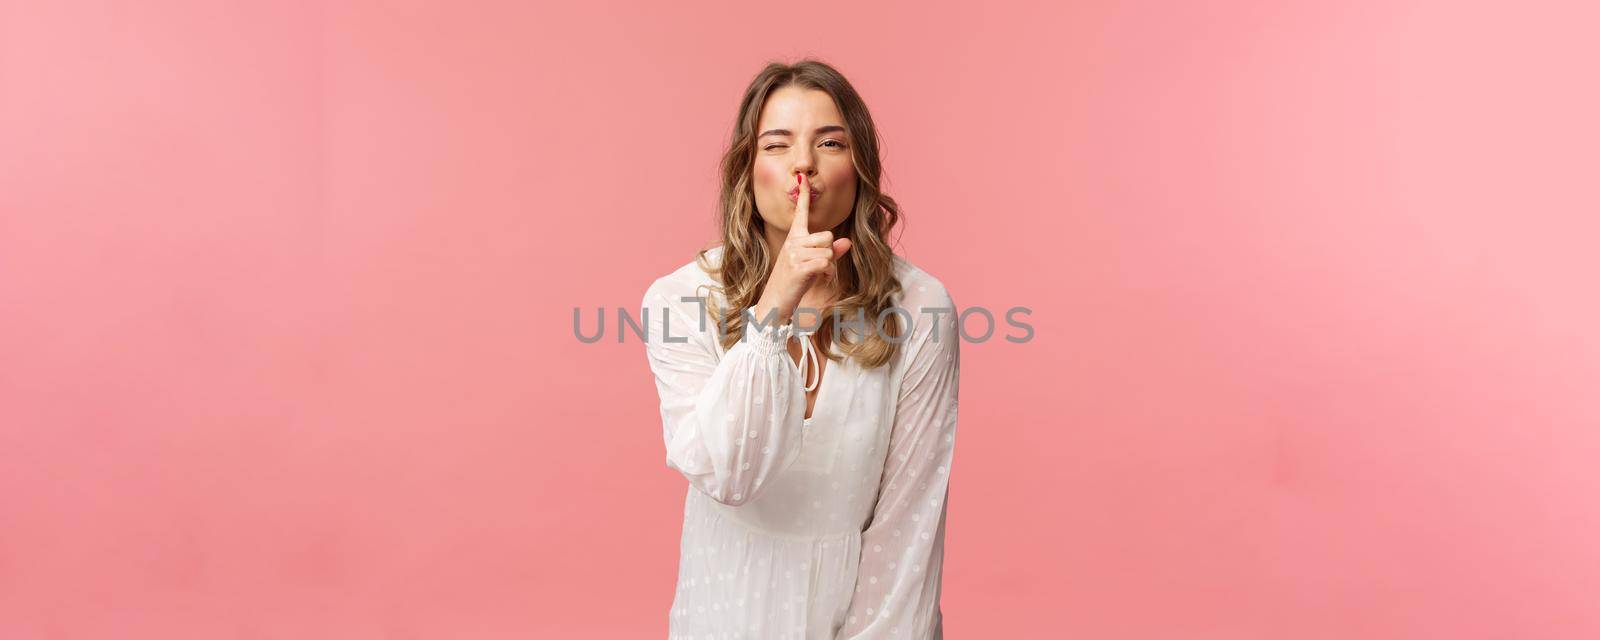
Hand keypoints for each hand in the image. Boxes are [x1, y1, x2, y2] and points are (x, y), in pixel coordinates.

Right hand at [753, 172, 851, 325]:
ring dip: (828, 265)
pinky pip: (825, 262)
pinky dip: (827, 273)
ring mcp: (794, 254)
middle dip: (829, 252)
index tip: (802, 177)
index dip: (803, 195)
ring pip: (828, 250)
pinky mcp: (799, 267)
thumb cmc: (795, 282)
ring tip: (816, 274)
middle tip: (818, 266)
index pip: (800, 213)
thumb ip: (830, 252)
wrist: (776, 301)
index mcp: (794, 238)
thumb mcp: (812, 264)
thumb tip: (847, 242)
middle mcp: (792, 242)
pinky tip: (819, 279)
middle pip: (827, 236)